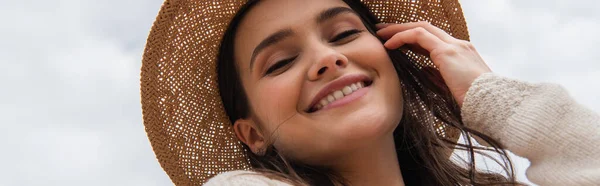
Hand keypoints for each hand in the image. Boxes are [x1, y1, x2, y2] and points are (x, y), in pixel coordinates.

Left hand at [376, 21, 491, 106]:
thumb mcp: (452, 88)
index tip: (394, 42)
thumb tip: (423, 70)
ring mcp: (454, 46)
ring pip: (421, 28)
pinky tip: (389, 45)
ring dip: (398, 29)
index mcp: (461, 54)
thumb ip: (438, 76)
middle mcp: (458, 45)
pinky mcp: (447, 52)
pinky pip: (419, 36)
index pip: (432, 40)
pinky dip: (402, 37)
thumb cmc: (475, 103)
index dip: (411, 39)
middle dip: (402, 28)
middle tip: (382, 31)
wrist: (492, 105)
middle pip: (425, 28)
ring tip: (380, 34)